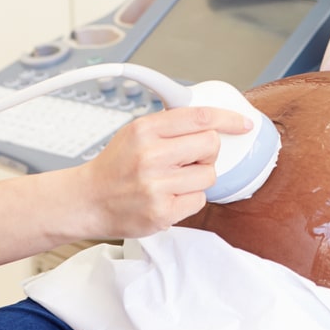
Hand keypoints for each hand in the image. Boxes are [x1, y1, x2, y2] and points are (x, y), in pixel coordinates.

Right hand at [77, 105, 254, 236]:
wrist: (87, 201)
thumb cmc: (115, 165)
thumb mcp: (135, 131)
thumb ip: (170, 124)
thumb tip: (211, 118)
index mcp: (145, 130)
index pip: (199, 117)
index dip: (228, 118)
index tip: (242, 123)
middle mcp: (151, 156)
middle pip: (211, 145)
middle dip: (207, 151)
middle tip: (191, 157)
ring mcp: (156, 187)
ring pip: (209, 175)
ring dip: (198, 177)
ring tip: (174, 179)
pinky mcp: (162, 213)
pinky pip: (199, 200)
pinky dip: (190, 198)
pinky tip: (170, 196)